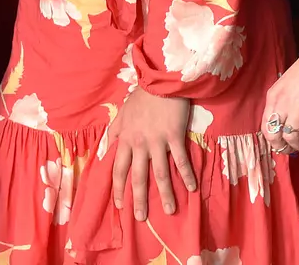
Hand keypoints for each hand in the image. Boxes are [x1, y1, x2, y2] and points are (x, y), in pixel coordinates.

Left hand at [108, 87, 196, 220]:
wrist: (160, 80)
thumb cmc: (143, 96)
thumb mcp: (123, 112)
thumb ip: (115, 131)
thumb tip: (106, 146)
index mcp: (125, 138)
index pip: (118, 168)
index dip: (118, 188)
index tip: (119, 205)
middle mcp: (139, 143)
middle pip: (138, 176)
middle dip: (138, 199)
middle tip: (141, 218)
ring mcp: (156, 141)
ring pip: (160, 174)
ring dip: (165, 194)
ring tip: (169, 211)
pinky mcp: (173, 136)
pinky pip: (180, 160)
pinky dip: (187, 175)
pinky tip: (192, 189)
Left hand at [261, 49, 298, 154]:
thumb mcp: (287, 87)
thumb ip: (284, 104)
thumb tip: (287, 125)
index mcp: (273, 97)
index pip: (265, 127)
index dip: (273, 141)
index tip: (283, 145)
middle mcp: (281, 103)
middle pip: (274, 135)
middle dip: (284, 147)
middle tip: (295, 149)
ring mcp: (298, 105)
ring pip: (291, 137)